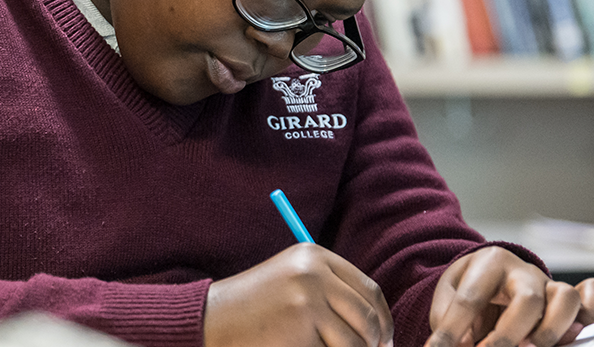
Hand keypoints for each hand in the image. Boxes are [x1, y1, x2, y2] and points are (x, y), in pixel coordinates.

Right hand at [205, 243, 392, 346]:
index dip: (383, 319)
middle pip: (368, 317)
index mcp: (314, 256)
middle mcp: (314, 273)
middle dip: (373, 343)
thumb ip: (331, 289)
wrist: (211, 319)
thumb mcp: (292, 280)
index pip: (370, 290)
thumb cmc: (254, 306)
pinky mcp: (300, 329)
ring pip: (355, 342)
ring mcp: (307, 301)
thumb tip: (379, 325)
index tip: (383, 339)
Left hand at [428, 247, 593, 346]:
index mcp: (487, 262)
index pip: (471, 299)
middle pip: (528, 299)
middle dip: (508, 335)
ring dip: (549, 331)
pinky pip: (592, 296)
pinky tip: (574, 333)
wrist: (485, 275)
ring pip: (565, 298)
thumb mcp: (448, 298)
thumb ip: (449, 323)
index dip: (453, 330)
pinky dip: (591, 311)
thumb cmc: (468, 288)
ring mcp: (548, 282)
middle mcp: (523, 271)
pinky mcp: (568, 297)